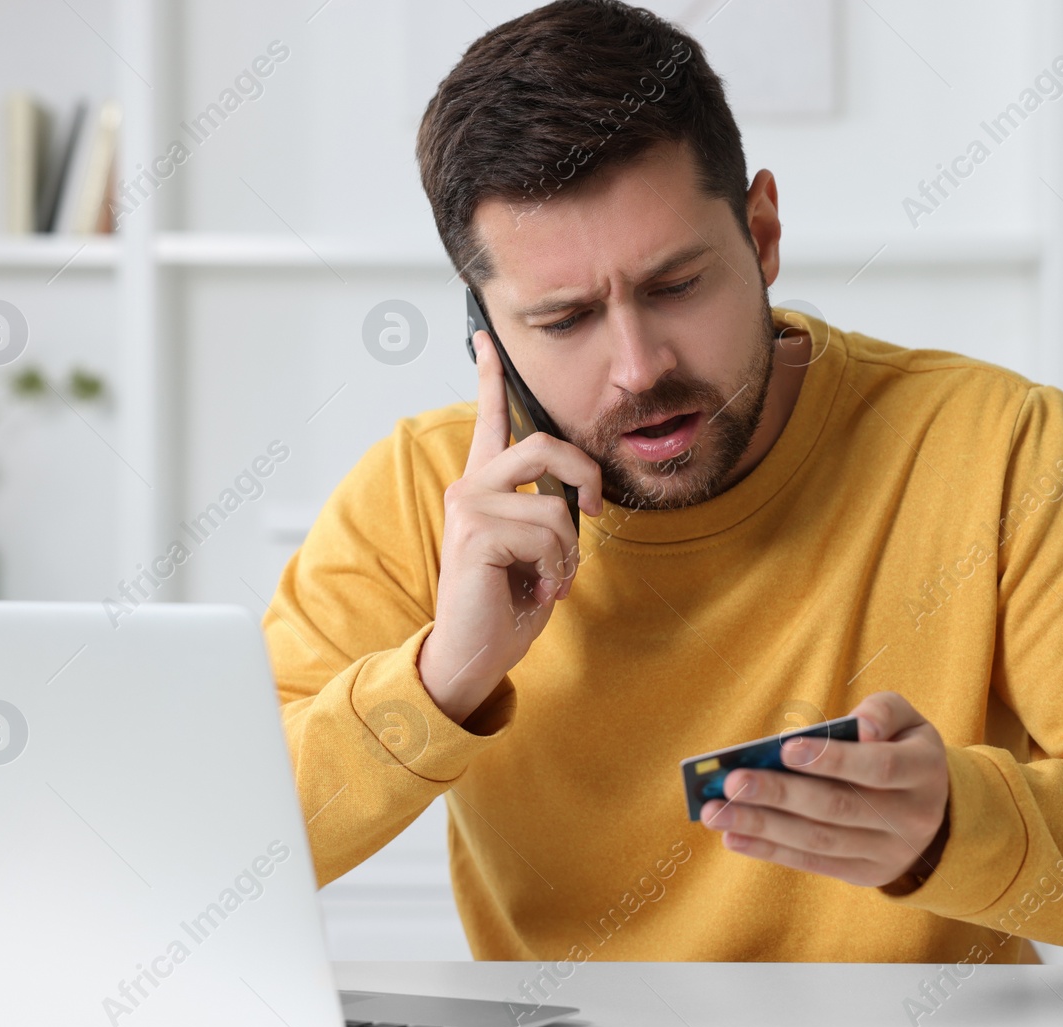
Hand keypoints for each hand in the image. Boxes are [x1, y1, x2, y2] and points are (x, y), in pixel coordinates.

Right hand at [418, 328, 603, 725]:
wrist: (474, 653)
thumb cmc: (506, 604)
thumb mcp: (537, 550)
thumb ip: (547, 514)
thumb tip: (577, 502)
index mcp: (484, 486)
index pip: (488, 419)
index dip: (489, 375)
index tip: (486, 337)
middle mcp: (471, 487)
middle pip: (544, 445)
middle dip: (586, 476)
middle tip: (594, 514)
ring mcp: (469, 506)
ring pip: (555, 508)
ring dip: (567, 555)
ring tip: (547, 581)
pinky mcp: (475, 532)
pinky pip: (547, 537)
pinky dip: (555, 572)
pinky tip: (534, 591)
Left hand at [699, 692, 950, 888]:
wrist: (938, 813)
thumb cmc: (904, 750)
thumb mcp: (909, 722)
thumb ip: (883, 712)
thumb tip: (860, 728)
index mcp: (923, 772)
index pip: (879, 767)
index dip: (833, 759)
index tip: (785, 749)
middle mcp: (911, 818)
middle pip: (838, 807)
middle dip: (780, 794)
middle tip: (731, 782)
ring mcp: (888, 852)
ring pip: (818, 840)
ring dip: (762, 826)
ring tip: (717, 812)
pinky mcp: (864, 874)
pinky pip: (812, 863)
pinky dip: (769, 851)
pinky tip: (733, 836)